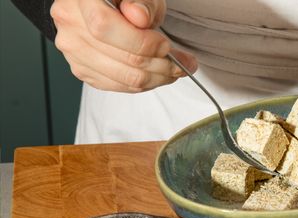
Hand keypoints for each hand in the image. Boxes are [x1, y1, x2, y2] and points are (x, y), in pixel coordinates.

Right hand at [50, 0, 197, 91]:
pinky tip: (158, 74)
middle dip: (160, 64)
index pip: (105, 27)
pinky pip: (118, 86)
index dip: (141, 42)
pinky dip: (144, 84)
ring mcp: (72, 50)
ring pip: (123, 77)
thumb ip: (143, 2)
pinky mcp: (82, 69)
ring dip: (158, 78)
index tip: (167, 46)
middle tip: (184, 63)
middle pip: (119, 57)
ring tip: (176, 70)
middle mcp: (69, 23)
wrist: (107, 5)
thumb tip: (139, 17)